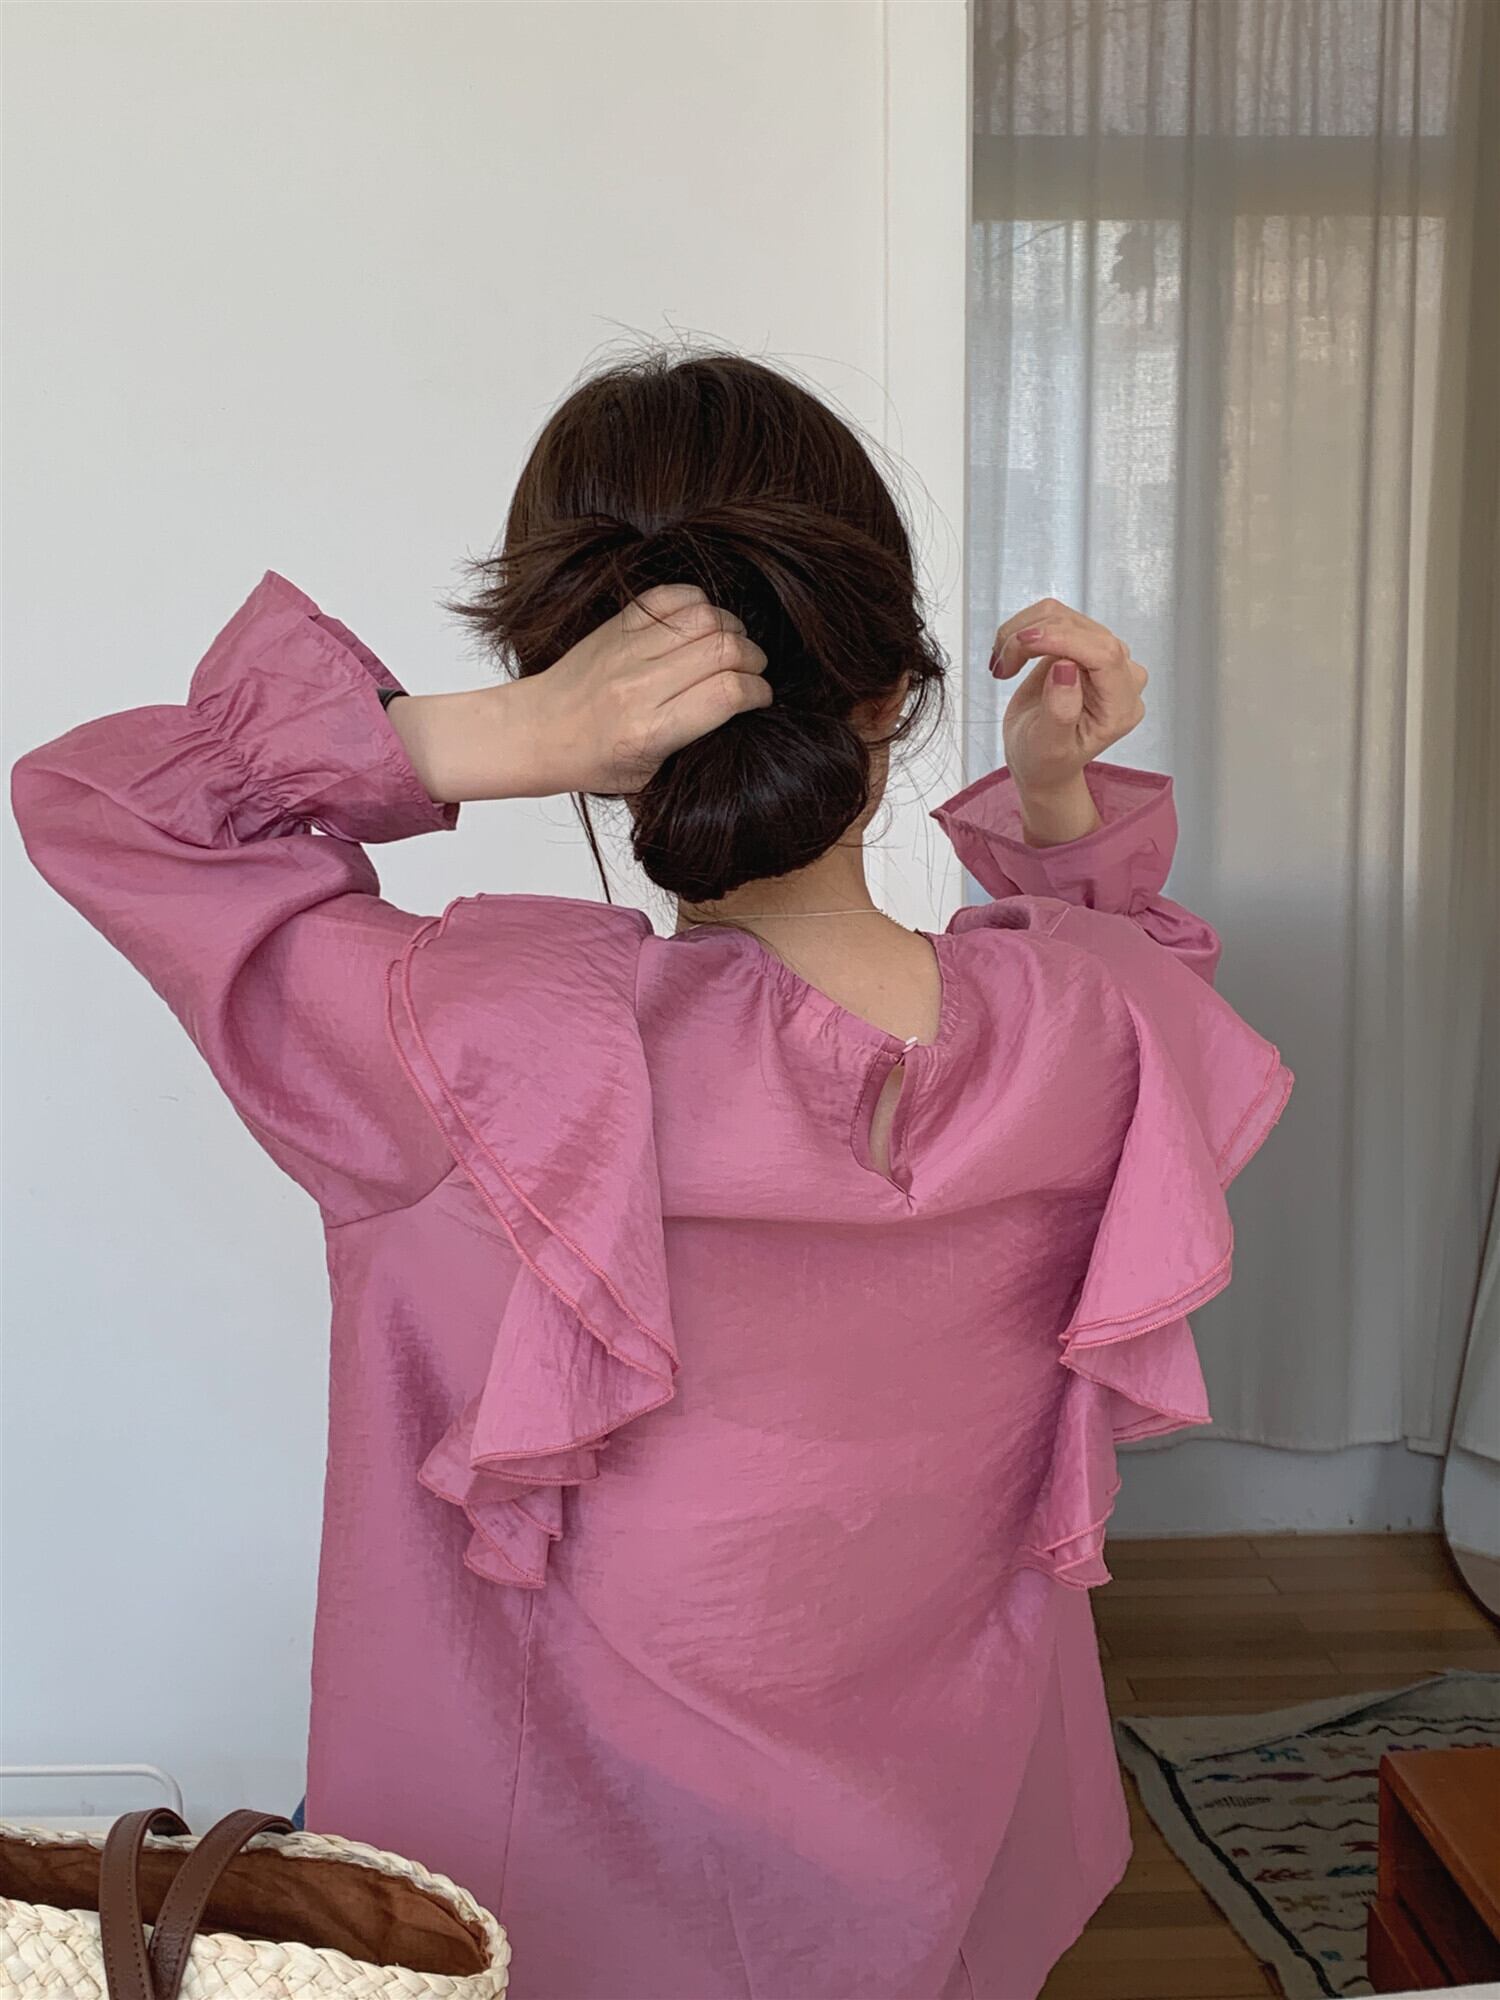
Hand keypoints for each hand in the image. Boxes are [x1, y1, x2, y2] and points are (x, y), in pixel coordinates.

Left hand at [389, 583, 771, 802]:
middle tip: (750, 672)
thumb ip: (695, 741)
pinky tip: (701, 625)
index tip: (759, 698)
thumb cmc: (592, 760)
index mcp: (649, 731)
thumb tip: (740, 708)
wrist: (537, 730)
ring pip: (706, 616)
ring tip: (729, 648)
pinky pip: (673, 596)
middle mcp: (640, 685)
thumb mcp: (650, 775)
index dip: (757, 692)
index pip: (728, 694)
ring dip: (731, 629)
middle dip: (752, 659)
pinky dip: (699, 603)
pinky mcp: (619, 624)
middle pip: (725, 649)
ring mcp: (627, 649)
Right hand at [991, 598, 1148, 794]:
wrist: (1039, 758)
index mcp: (1121, 706)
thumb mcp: (1049, 747)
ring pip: (1064, 617)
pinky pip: (1053, 618)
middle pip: (1083, 631)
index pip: (1105, 654)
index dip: (1065, 640)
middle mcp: (1120, 676)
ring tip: (1002, 665)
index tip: (1023, 642)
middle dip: (1034, 638)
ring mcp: (1101, 656)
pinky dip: (1023, 630)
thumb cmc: (1046, 760)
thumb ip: (1061, 711)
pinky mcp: (1081, 643)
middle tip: (1001, 667)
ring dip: (1023, 632)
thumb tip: (1065, 667)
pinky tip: (1009, 654)